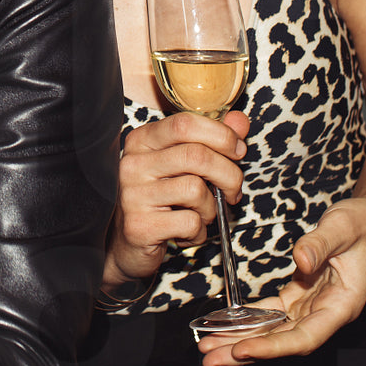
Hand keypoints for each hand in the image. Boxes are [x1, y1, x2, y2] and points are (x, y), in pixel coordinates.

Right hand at [103, 110, 248, 292]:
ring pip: (196, 190)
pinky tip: (186, 232)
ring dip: (211, 208)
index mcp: (142, 141)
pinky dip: (198, 232)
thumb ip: (212, 139)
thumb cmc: (160, 200)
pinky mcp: (139, 225)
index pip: (184, 124)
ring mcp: (133, 194)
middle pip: (196, 155)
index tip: (237, 151)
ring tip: (200, 214)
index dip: (221, 136)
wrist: (126, 244)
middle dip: (229, 175)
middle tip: (232, 190)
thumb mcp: (184, 165)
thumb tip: (239, 121)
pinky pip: (189, 222)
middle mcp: (133, 164)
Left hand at [195, 197, 365, 365]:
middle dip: (245, 351)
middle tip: (210, 359)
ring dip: (240, 339)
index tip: (243, 349)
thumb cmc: (363, 225)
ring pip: (272, 330)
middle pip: (282, 341)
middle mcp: (326, 312)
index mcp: (342, 304)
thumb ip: (320, 244)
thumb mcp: (343, 227)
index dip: (273, 346)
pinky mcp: (299, 296)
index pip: (305, 336)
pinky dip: (245, 319)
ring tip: (207, 346)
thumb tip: (300, 260)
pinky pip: (268, 313)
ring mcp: (311, 306)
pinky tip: (222, 324)